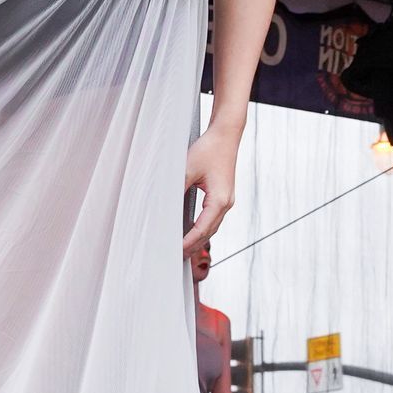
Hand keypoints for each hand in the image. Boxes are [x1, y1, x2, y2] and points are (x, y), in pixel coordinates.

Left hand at [180, 125, 239, 254]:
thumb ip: (176, 189)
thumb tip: (164, 206)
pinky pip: (214, 218)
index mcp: (219, 200)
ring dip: (199, 238)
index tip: (174, 251)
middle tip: (176, 257)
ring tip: (183, 249)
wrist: (226, 135)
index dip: (188, 243)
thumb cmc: (209, 150)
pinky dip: (203, 228)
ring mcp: (228, 200)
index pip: (202, 229)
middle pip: (209, 232)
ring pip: (212, 227)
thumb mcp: (187, 169)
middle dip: (193, 245)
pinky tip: (193, 231)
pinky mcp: (224, 195)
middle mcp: (227, 203)